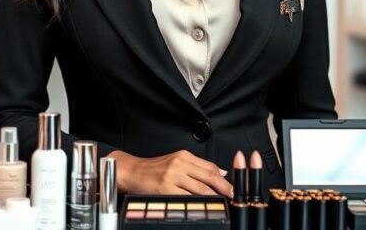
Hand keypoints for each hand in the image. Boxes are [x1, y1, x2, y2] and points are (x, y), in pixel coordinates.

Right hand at [107, 149, 232, 196]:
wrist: (132, 171)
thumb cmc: (154, 169)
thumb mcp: (176, 161)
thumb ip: (198, 167)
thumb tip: (221, 172)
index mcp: (184, 155)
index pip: (211, 167)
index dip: (225, 179)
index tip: (234, 188)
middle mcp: (179, 163)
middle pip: (209, 177)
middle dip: (224, 189)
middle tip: (234, 198)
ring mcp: (172, 176)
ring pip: (200, 189)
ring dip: (214, 199)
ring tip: (222, 205)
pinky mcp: (165, 189)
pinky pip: (186, 199)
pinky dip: (197, 204)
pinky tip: (203, 208)